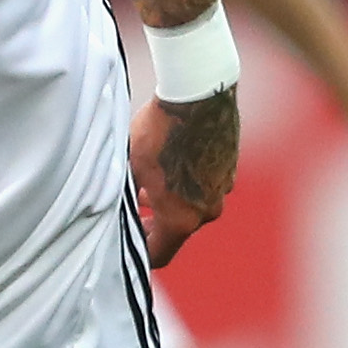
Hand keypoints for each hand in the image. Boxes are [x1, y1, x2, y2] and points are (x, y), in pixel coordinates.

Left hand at [129, 87, 238, 268]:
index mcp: (182, 220)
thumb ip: (128, 200)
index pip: (159, 254)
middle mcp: (207, 211)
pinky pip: (204, 186)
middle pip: (175, 229)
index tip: (126, 238)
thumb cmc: (157, 133)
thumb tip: (119, 214)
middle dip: (153, 222)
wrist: (196, 94)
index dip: (139, 251)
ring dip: (170, 200)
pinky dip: (187, 182)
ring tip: (147, 183)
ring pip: (191, 206)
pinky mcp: (229, 169)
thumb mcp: (130, 170)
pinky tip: (171, 162)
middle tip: (132, 208)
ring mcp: (222, 190)